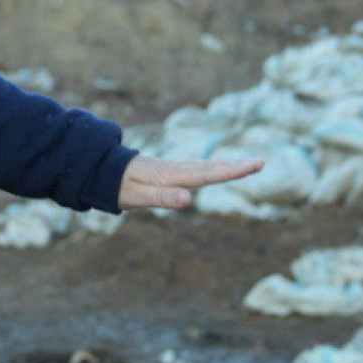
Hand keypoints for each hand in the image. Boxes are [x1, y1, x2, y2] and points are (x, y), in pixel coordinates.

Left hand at [117, 154, 263, 210]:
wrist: (101, 169)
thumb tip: (188, 199)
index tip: (252, 165)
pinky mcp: (169, 171)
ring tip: (248, 164)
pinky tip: (218, 168)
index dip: (231, 171)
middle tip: (261, 162)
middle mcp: (176, 170)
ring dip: (227, 165)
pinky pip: (196, 169)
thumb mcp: (137, 196)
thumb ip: (162, 198)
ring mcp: (173, 169)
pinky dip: (213, 167)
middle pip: (211, 168)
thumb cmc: (118, 186)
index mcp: (172, 176)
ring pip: (205, 167)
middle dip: (236, 166)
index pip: (207, 175)